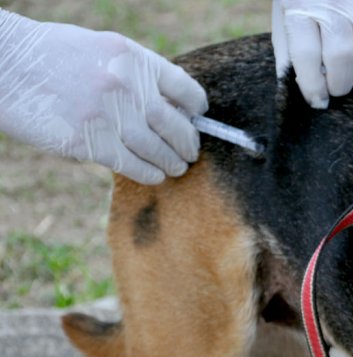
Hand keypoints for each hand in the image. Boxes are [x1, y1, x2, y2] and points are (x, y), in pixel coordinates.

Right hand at [0, 11, 207, 184]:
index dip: (196, 107)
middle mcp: (125, 86)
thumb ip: (136, 74)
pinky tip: (154, 175)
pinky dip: (148, 173)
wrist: (4, 64)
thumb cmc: (52, 56)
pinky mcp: (86, 142)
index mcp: (133, 58)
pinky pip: (130, 165)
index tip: (198, 117)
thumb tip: (168, 109)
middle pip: (175, 124)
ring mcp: (107, 116)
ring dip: (172, 162)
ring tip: (176, 167)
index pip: (184, 88)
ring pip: (156, 150)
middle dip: (188, 142)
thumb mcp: (102, 49)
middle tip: (191, 152)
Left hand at [271, 0, 352, 108]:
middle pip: (342, 55)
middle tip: (337, 89)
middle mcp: (334, 0)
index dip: (313, 86)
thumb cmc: (307, 0)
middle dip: (340, 84)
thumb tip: (305, 91)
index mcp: (300, 4)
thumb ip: (290, 52)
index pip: (307, 54)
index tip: (317, 101)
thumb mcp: (286, 17)